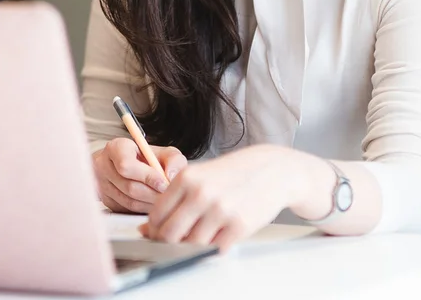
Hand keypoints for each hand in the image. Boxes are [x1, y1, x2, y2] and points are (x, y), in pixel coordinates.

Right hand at [93, 137, 187, 212]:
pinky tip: (152, 204)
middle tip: (168, 196)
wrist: (129, 165)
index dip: (147, 177)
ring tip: (163, 200)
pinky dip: (143, 210)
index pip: (126, 165)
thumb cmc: (147, 158)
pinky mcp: (106, 200)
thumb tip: (170, 176)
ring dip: (149, 204)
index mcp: (116, 148)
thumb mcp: (163, 152)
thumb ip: (173, 160)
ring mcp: (102, 185)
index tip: (164, 183)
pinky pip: (126, 210)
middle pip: (129, 186)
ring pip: (129, 202)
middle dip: (153, 194)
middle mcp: (104, 165)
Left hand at [144, 144, 329, 252]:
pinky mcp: (239, 226)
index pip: (157, 216)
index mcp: (186, 179)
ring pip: (192, 244)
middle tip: (175, 242)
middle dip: (169, 243)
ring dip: (193, 246)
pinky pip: (216, 249)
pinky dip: (213, 248)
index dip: (154, 230)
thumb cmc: (233, 173)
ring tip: (202, 235)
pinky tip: (218, 236)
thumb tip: (149, 228)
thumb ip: (175, 199)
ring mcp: (220, 211)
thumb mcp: (199, 176)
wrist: (271, 170)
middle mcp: (200, 194)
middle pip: (170, 234)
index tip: (158, 234)